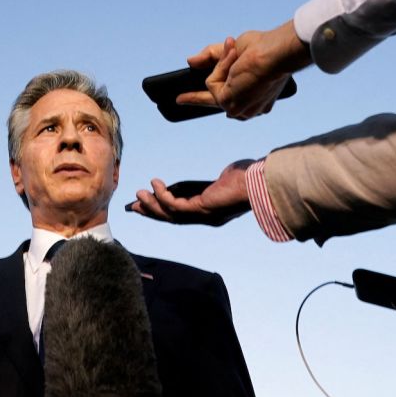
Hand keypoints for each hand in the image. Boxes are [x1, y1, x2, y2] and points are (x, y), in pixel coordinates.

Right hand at [129, 160, 254, 225]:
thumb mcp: (221, 181)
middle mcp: (205, 218)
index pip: (182, 215)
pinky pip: (176, 205)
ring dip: (153, 205)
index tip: (147, 203)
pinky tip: (155, 185)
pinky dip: (163, 195)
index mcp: (209, 213)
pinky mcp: (202, 208)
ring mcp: (203, 215)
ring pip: (171, 215)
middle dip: (152, 211)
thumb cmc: (246, 178)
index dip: (163, 210)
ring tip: (139, 194)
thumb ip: (205, 186)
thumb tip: (193, 184)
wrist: (260, 181)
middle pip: (172, 218)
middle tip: (134, 205)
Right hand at [176, 20, 310, 119]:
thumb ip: (212, 56)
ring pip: (213, 86)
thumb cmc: (265, 49)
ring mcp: (238, 109)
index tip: (196, 105)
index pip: (229, 102)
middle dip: (196, 97)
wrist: (277, 54)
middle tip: (178, 99)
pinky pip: (211, 82)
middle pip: (216, 100)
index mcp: (256, 100)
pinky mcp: (228, 103)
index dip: (214, 102)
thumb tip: (190, 61)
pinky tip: (238, 63)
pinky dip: (222, 67)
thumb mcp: (234, 51)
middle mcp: (248, 110)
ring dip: (223, 66)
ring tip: (240, 55)